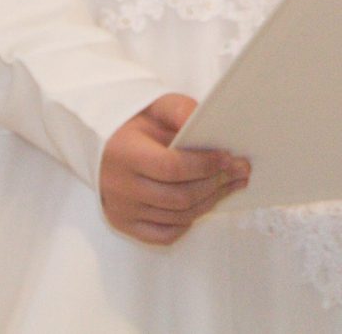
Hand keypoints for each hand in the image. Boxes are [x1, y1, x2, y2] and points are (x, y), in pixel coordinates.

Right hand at [99, 94, 248, 246]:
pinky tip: (202, 205)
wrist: (100, 146)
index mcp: (124, 154)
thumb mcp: (155, 107)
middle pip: (179, 196)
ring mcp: (122, 210)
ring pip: (176, 217)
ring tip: (231, 185)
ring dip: (210, 202)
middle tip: (240, 172)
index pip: (171, 168)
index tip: (229, 157)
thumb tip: (207, 124)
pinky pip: (163, 234)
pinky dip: (187, 223)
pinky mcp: (124, 224)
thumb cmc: (133, 125)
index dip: (204, 165)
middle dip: (216, 184)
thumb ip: (181, 110)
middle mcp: (120, 187)